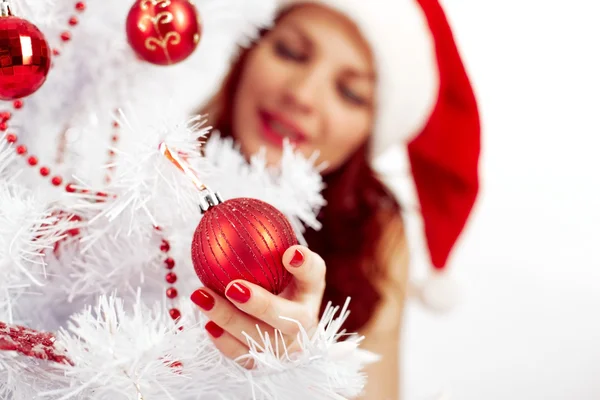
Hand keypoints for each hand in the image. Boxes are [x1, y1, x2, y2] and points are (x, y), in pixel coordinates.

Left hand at [190, 245, 325, 365]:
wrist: (284, 333)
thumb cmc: (282, 291)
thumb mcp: (287, 271)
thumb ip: (287, 257)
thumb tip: (288, 250)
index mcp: (311, 295)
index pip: (313, 277)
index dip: (304, 266)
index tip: (288, 253)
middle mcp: (303, 330)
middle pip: (285, 320)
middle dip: (260, 305)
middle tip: (233, 287)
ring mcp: (283, 351)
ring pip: (258, 340)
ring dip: (228, 320)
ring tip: (202, 297)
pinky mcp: (262, 365)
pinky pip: (242, 356)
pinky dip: (224, 342)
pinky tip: (207, 324)